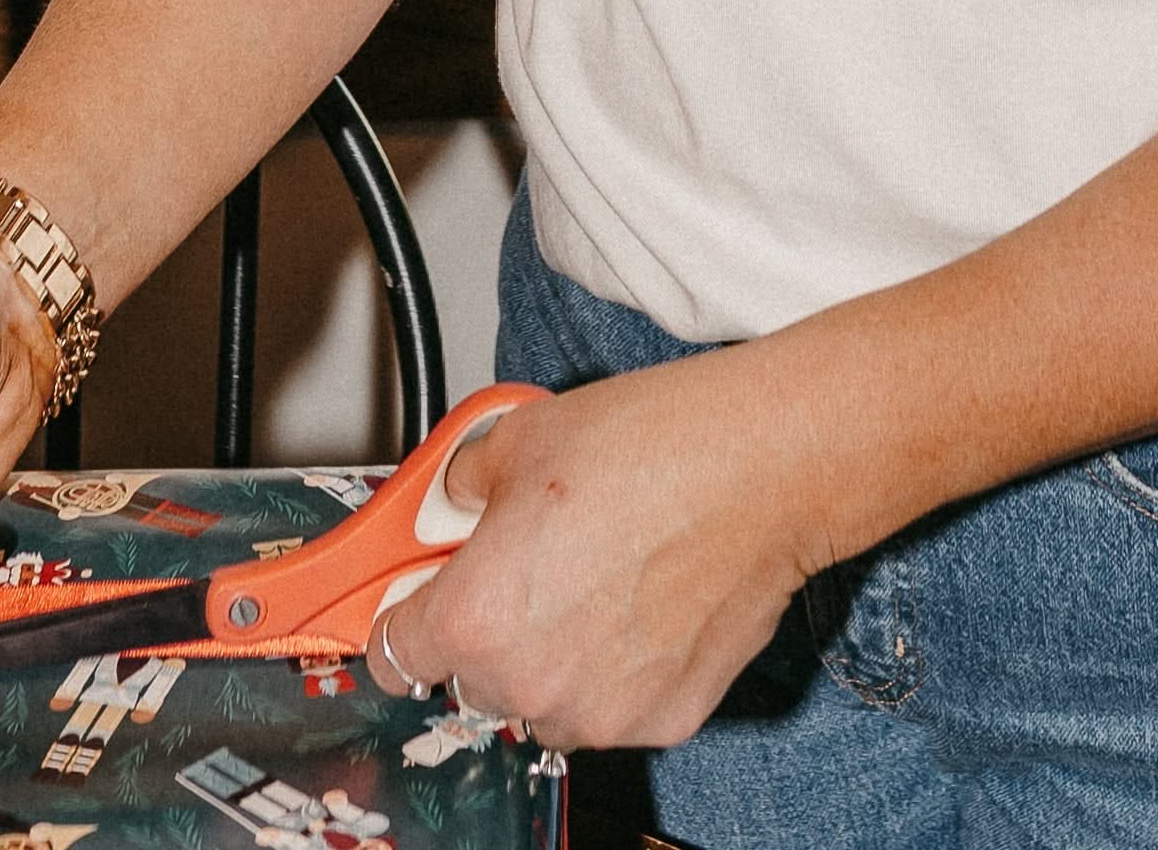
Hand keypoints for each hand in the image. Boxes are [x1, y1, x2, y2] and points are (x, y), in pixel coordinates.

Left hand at [370, 342, 835, 750]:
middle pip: (474, 677)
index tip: (422, 600)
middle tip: (538, 563)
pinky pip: (615, 704)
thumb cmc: (654, 444)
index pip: (393, 655)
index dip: (405, 616)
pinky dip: (623, 667)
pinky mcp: (664, 719)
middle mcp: (529, 683)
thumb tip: (448, 506)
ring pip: (546, 697)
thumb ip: (462, 486)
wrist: (764, 466)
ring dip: (556, 655)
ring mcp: (600, 712)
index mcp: (476, 618)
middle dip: (492, 627)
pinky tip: (652, 601)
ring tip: (605, 577)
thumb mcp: (522, 437)